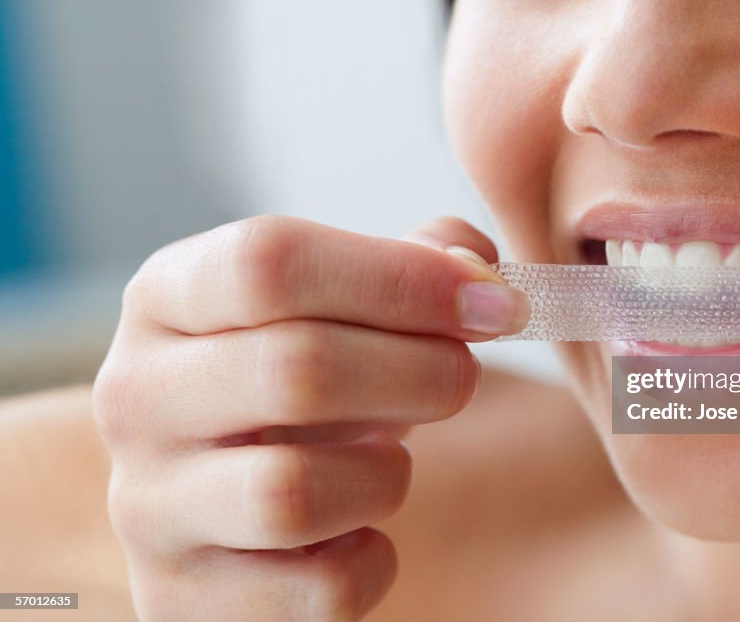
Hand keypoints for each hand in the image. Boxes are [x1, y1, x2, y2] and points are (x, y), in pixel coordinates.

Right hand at [92, 215, 528, 621]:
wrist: (220, 503)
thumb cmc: (293, 388)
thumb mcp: (336, 307)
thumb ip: (413, 265)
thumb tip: (478, 271)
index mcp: (168, 298)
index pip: (270, 262)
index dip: (401, 278)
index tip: (491, 303)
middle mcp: (136, 397)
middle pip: (296, 369)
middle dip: (421, 372)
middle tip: (464, 377)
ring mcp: (149, 507)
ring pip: (296, 492)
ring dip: (385, 475)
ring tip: (388, 460)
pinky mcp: (183, 599)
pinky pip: (319, 590)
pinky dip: (371, 561)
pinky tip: (358, 531)